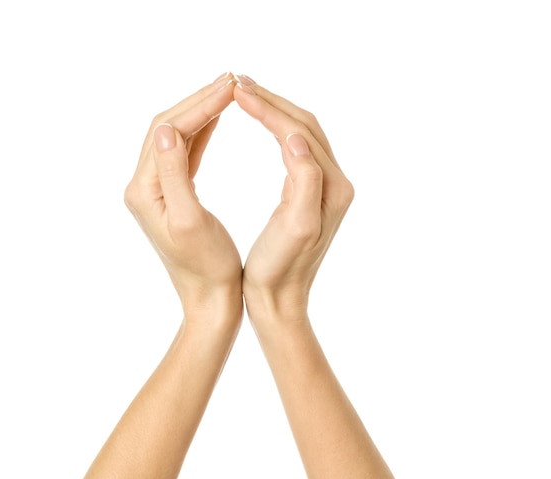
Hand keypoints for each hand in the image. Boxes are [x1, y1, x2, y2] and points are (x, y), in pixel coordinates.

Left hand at [124, 74, 241, 321]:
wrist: (210, 299)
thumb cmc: (207, 267)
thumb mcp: (189, 220)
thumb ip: (175, 173)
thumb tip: (166, 128)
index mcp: (145, 190)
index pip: (168, 131)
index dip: (200, 105)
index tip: (232, 86)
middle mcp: (144, 187)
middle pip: (168, 128)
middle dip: (199, 101)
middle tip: (232, 80)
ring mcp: (155, 191)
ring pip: (176, 137)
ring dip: (201, 113)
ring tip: (229, 93)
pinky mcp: (170, 197)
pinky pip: (184, 154)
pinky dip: (201, 133)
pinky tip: (217, 121)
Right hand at [233, 77, 353, 323]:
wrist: (279, 300)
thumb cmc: (279, 269)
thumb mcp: (295, 226)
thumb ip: (303, 180)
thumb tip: (295, 137)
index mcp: (332, 188)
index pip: (300, 131)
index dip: (268, 108)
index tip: (236, 90)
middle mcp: (336, 183)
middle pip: (305, 126)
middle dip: (271, 101)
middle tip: (237, 83)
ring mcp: (326, 189)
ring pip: (301, 135)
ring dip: (274, 112)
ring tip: (244, 96)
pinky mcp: (312, 196)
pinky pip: (297, 152)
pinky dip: (277, 131)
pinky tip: (261, 125)